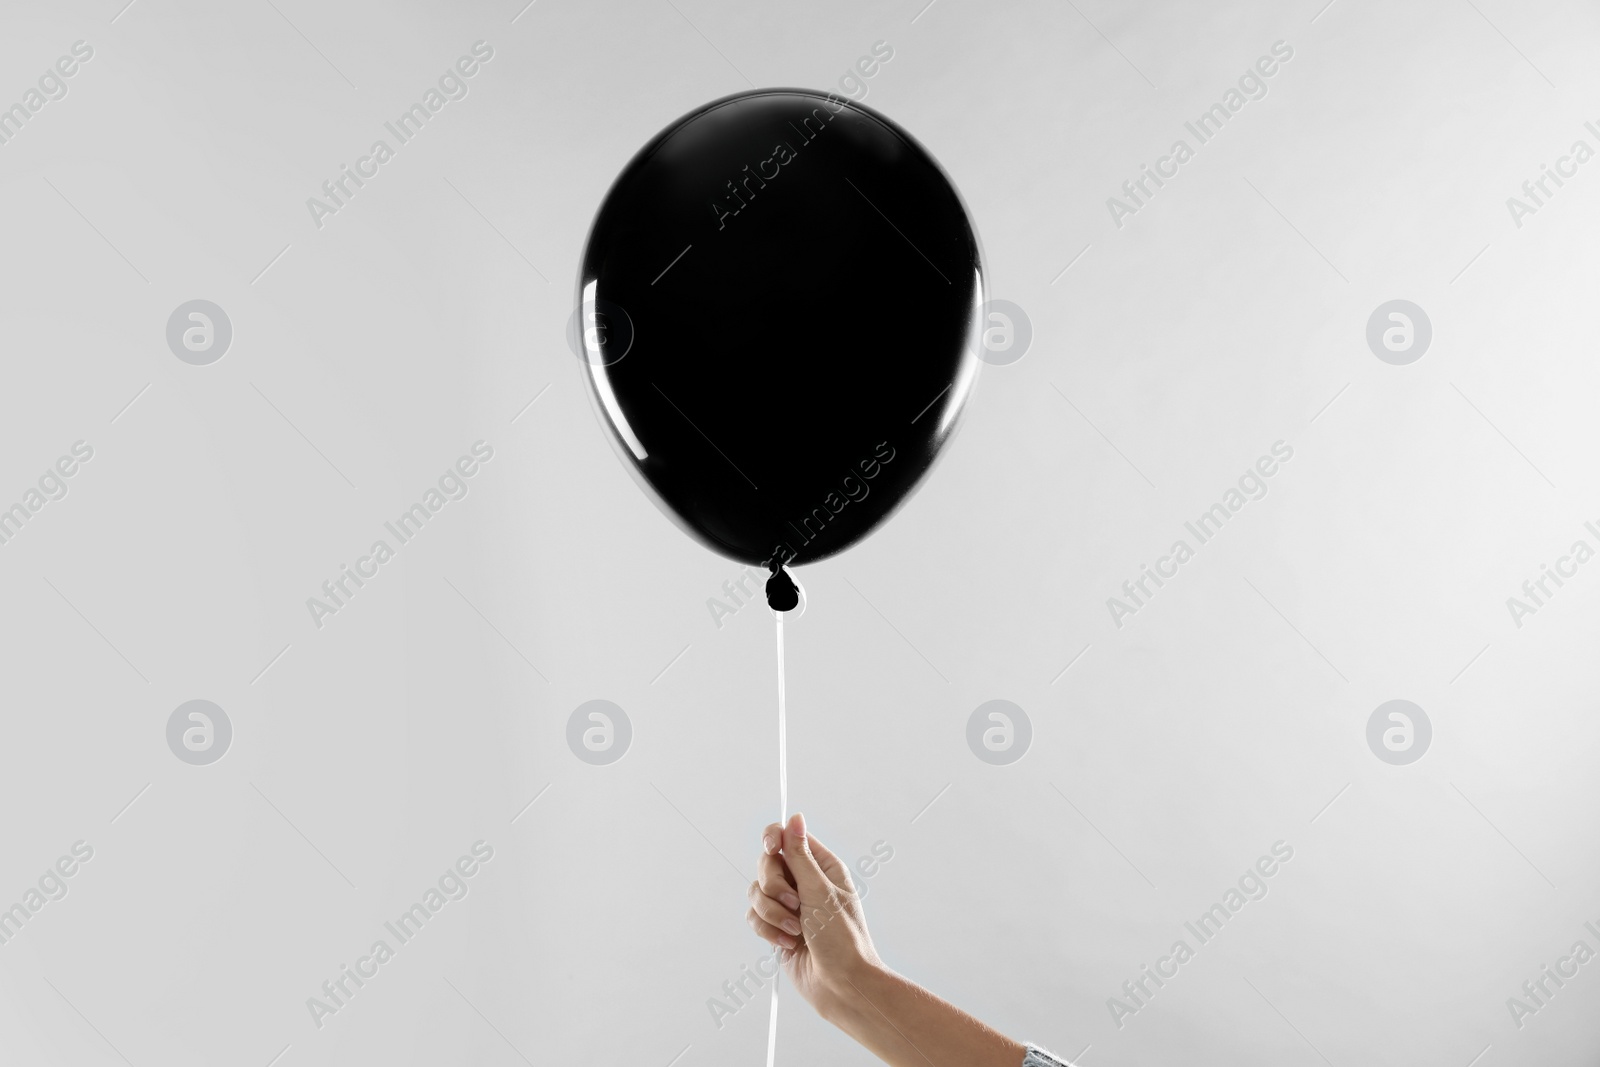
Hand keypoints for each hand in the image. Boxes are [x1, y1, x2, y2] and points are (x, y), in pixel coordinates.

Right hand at [745, 812, 881, 1018]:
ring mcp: (788, 905)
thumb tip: (794, 817)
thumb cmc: (842, 938)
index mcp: (820, 866)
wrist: (840, 984)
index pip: (787, 837)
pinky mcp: (776, 927)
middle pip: (766, 864)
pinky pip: (754, 916)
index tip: (771, 849)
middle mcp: (803, 882)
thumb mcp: (820, 891)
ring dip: (772, 913)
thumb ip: (800, 855)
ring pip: (756, 892)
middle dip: (774, 886)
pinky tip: (788, 942)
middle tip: (794, 903)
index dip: (773, 838)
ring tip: (794, 929)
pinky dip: (768, 930)